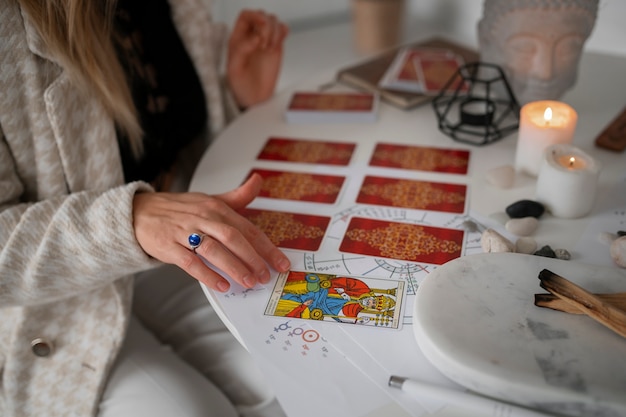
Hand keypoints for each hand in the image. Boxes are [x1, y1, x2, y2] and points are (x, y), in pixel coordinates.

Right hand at [132, 174, 290, 291]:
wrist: (139, 212)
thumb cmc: (180, 209)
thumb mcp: (210, 199)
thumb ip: (237, 196)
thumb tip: (258, 181)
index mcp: (216, 207)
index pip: (247, 228)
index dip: (266, 247)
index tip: (280, 262)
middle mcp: (203, 218)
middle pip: (234, 238)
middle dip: (253, 258)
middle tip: (266, 276)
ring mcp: (185, 232)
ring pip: (214, 249)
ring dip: (234, 267)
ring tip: (249, 282)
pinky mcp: (169, 246)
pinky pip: (190, 262)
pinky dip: (207, 274)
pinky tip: (221, 285)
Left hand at [226, 9, 287, 108]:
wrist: (252, 98)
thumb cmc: (240, 84)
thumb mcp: (234, 68)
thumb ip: (242, 50)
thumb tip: (255, 37)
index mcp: (238, 38)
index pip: (246, 15)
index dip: (255, 16)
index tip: (261, 26)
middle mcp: (252, 36)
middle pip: (262, 16)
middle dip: (266, 27)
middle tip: (264, 45)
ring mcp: (265, 41)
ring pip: (274, 22)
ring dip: (274, 32)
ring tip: (269, 50)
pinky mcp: (276, 47)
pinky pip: (282, 31)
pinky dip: (282, 33)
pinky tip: (276, 47)